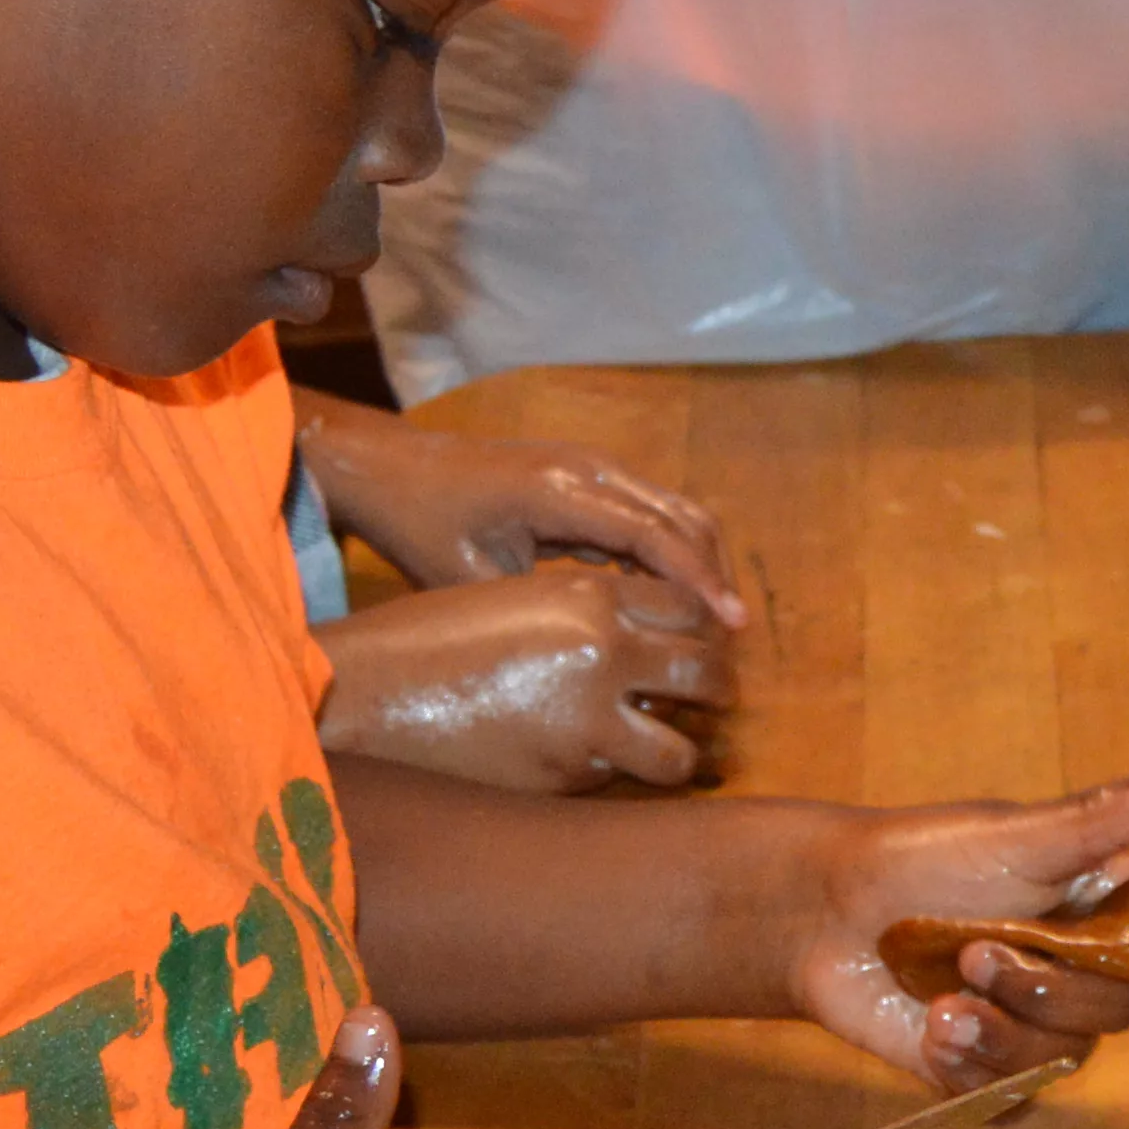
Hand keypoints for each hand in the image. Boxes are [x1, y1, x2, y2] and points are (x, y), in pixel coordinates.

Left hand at [306, 417, 748, 625]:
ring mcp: (592, 465)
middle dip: (714, 575)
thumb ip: (533, 613)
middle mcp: (587, 467)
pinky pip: (650, 512)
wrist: (396, 468)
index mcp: (557, 491)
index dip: (698, 582)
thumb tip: (595, 663)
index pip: (652, 534)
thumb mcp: (467, 580)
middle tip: (730, 639)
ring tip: (712, 626)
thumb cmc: (422, 525)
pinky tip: (674, 602)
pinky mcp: (590, 476)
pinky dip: (674, 553)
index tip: (731, 626)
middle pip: (681, 515)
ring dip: (699, 563)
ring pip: (674, 510)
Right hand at [323, 569, 733, 793]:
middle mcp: (602, 650)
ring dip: (681, 754)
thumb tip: (642, 636)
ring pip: (682, 750)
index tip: (706, 642)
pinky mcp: (564, 775)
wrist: (367, 692)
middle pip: (707, 670)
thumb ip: (582, 610)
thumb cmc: (430, 640)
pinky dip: (617, 778)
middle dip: (720, 690)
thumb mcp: (514, 599)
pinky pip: (620, 781)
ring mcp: (587, 718)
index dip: (705, 627)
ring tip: (671, 753)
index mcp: (588, 594)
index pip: (689, 605)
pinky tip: (594, 768)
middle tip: (718, 701)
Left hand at [770, 755, 1128, 1086]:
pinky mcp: (988, 1067)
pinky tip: (933, 1033)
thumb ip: (1099, 820)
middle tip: (976, 955)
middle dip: (1048, 991)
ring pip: (1063, 1060)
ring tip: (942, 1006)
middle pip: (1120, 1010)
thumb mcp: (1011, 835)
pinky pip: (1011, 1098)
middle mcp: (1082, 966)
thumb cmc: (921, 858)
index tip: (1126, 949)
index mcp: (1104, 903)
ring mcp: (1035, 1020)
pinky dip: (972, 1073)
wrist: (824, 914)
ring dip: (1002, 1036)